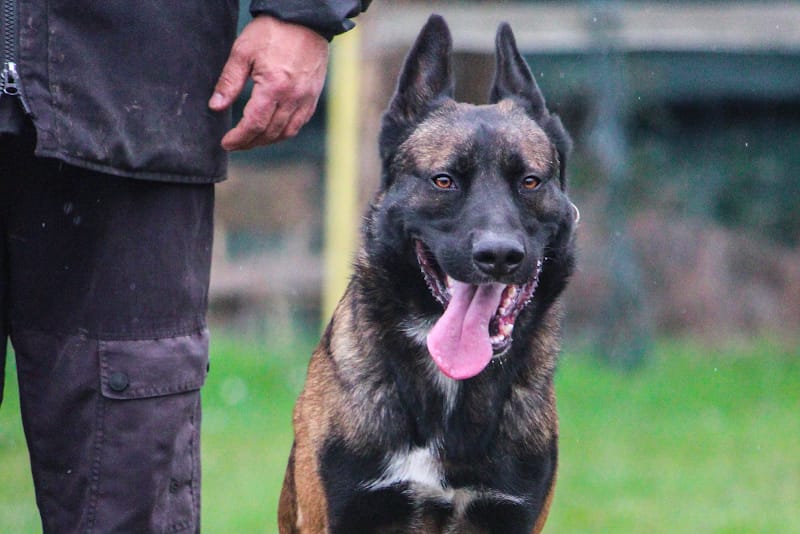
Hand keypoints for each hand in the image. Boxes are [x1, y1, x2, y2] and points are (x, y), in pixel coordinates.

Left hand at [209, 16, 329, 150]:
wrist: (304, 19)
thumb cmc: (272, 31)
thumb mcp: (243, 51)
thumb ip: (229, 81)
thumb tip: (216, 106)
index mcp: (274, 86)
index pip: (254, 124)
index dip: (239, 138)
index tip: (226, 143)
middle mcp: (293, 97)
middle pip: (270, 133)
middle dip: (250, 142)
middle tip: (235, 144)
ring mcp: (306, 98)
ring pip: (286, 132)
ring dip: (267, 141)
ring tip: (252, 140)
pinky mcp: (313, 96)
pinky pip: (299, 123)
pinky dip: (284, 132)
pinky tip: (272, 130)